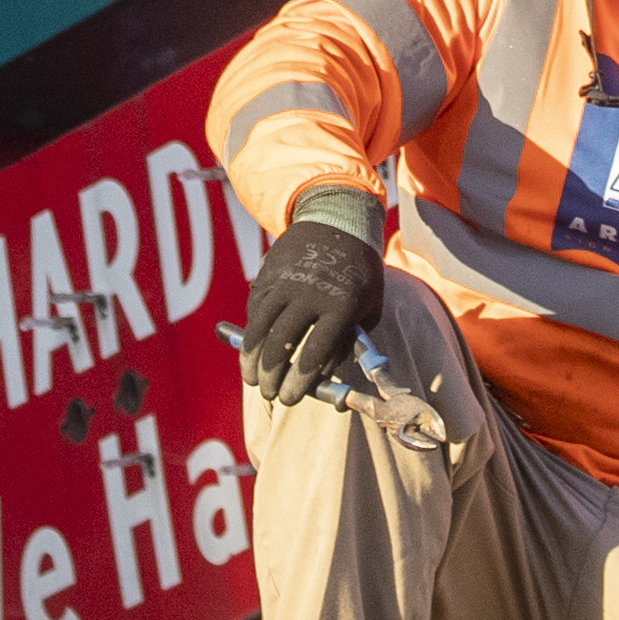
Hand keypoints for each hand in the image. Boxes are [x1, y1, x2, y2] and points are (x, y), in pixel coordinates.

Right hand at [238, 210, 383, 406]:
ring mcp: (285, 282)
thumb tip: (325, 374)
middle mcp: (309, 294)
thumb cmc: (360, 271)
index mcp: (340, 306)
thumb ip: (349, 341)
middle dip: (271, 375)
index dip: (300, 381)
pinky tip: (250, 347)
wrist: (338, 221)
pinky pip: (255, 307)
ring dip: (251, 357)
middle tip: (268, 393)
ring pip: (260, 326)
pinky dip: (250, 330)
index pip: (314, 353)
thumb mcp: (368, 307)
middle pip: (281, 344)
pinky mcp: (269, 272)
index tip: (291, 398)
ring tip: (250, 378)